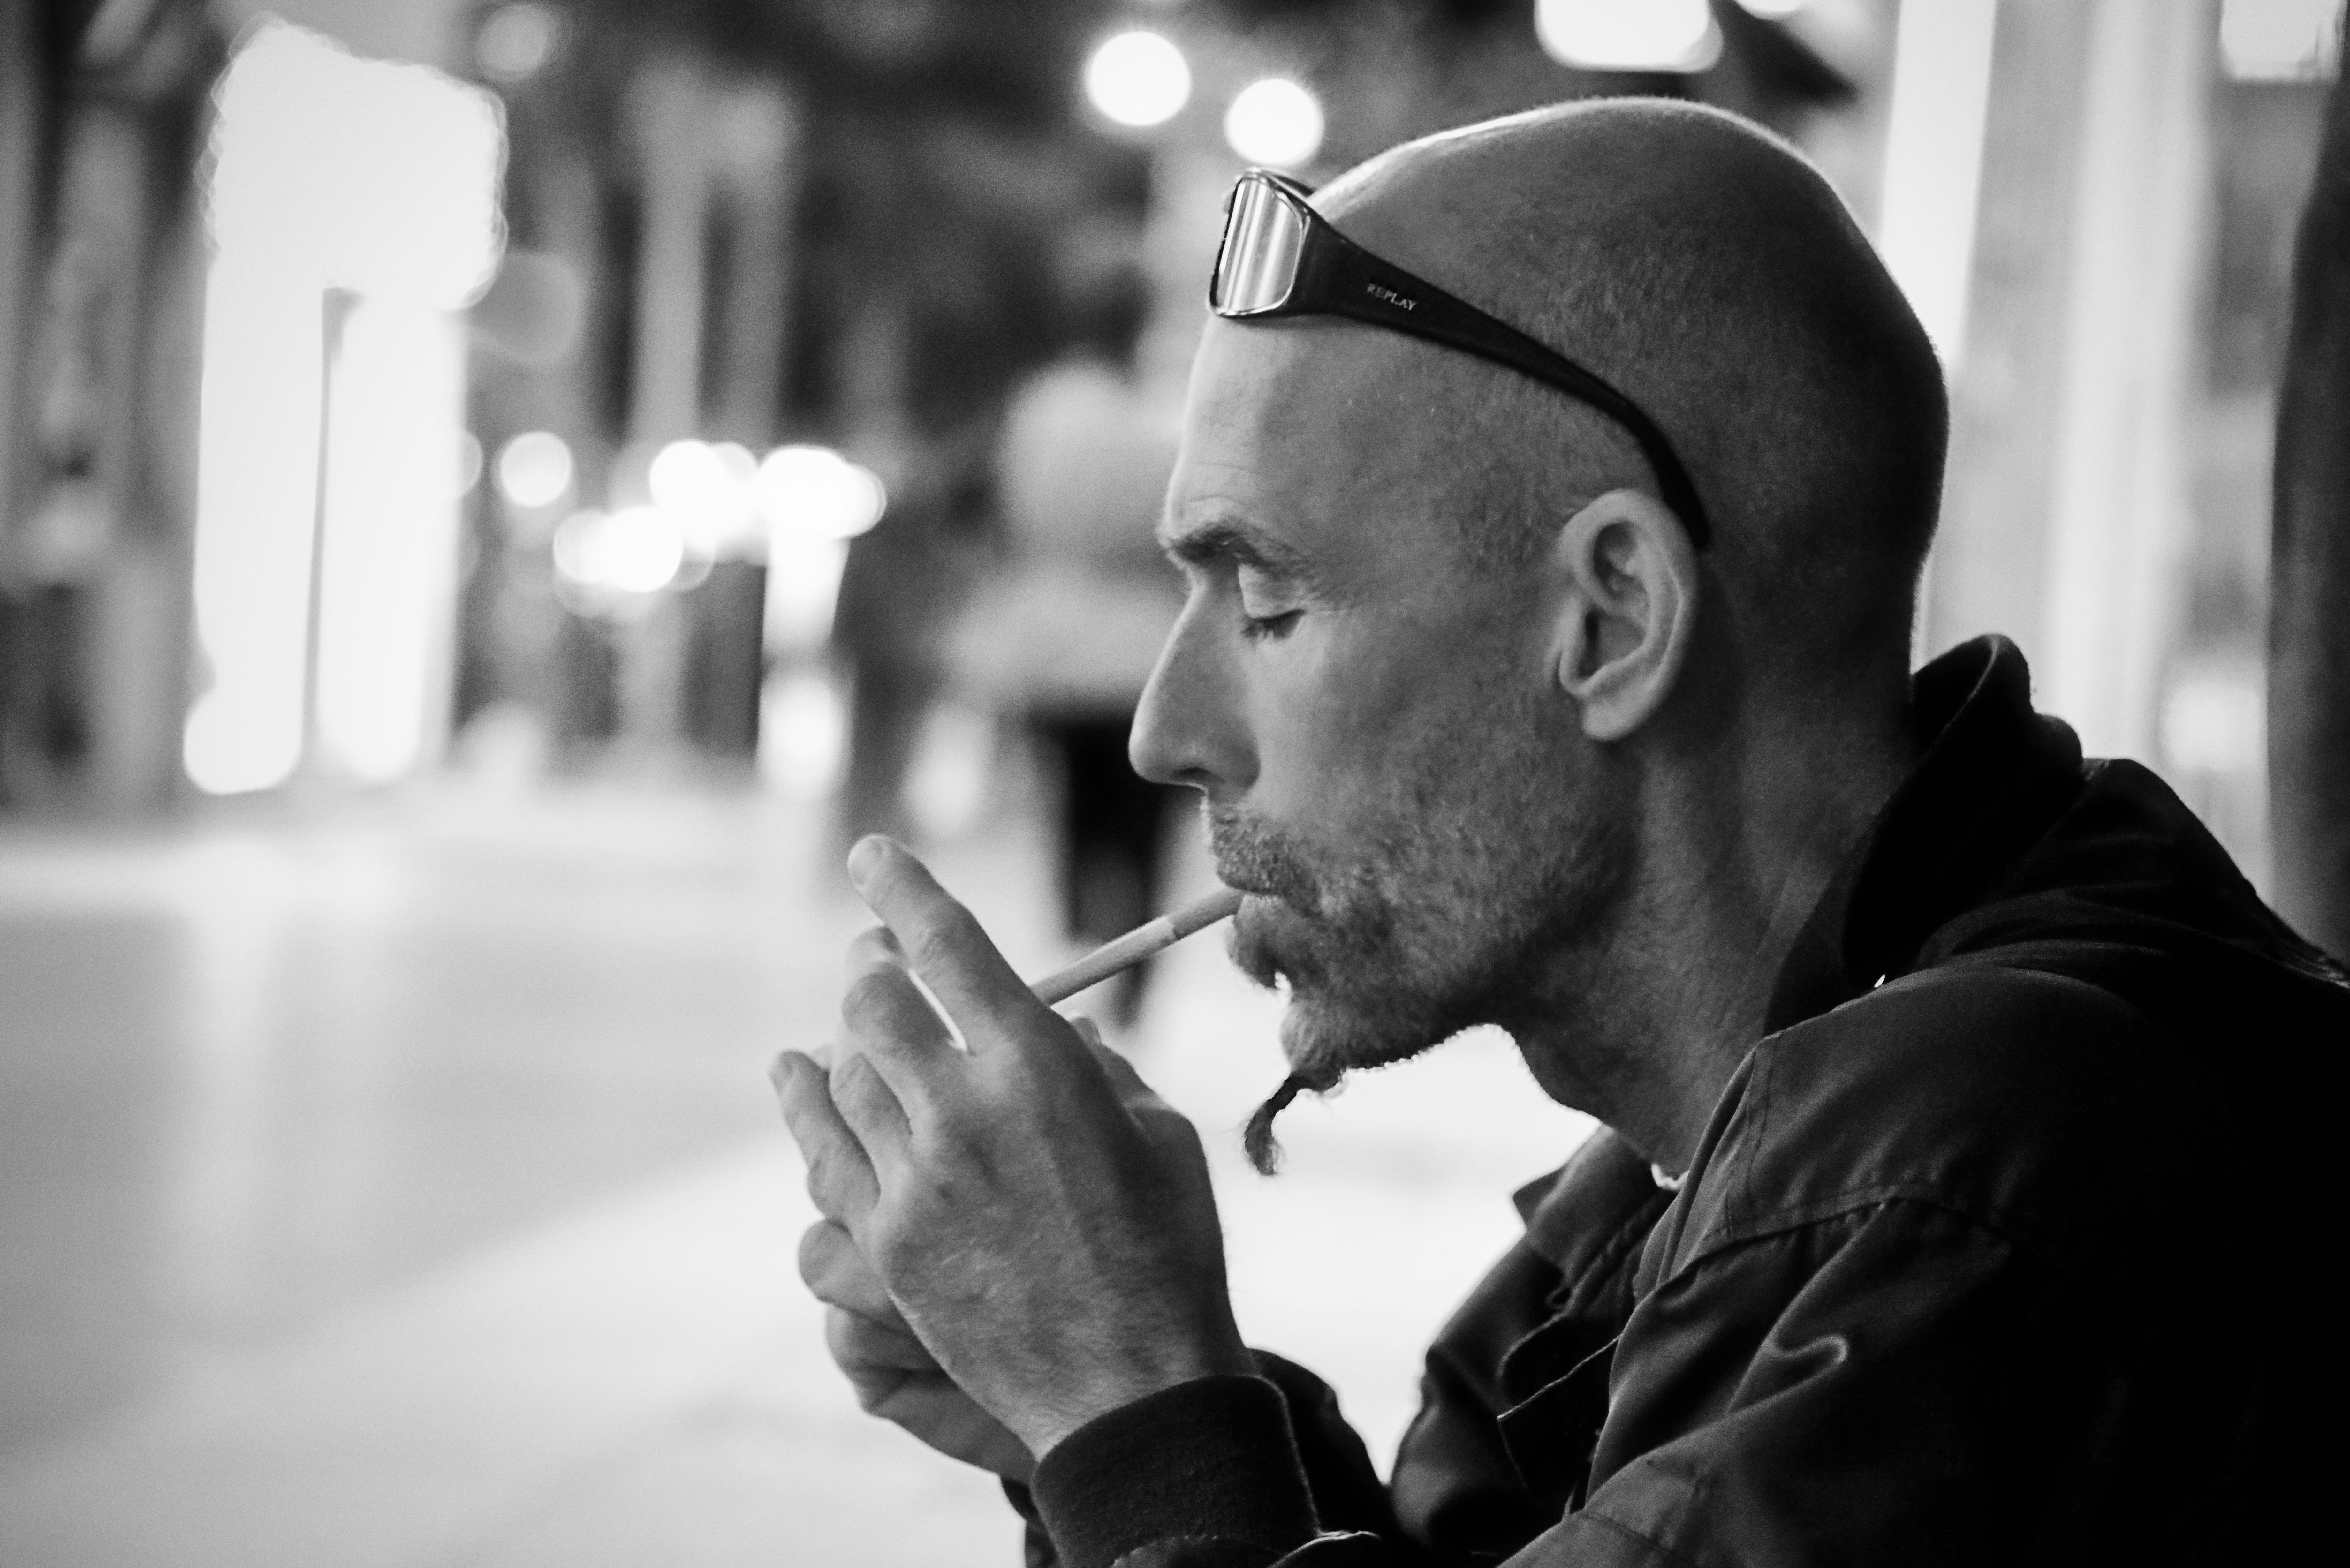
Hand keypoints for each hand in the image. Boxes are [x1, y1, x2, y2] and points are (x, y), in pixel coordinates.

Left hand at [773, 837, 1251, 1458]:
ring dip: (839, 1039)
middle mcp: (964, 1112)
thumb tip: (1054, 1022)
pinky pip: (825, 1159)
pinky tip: (800, 1085)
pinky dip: (810, 1111)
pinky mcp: (887, 1246)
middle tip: (873, 952)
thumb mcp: (1155, 1132)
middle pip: (876, 1004)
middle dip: (871, 963)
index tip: (872, 855)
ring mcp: (916, 1183)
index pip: (947, 945)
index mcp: (1039, 1067)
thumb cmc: (1169, 1249)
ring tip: (836, 1024)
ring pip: (841, 1078)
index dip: (902, 889)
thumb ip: (1097, 1067)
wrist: (1132, 1386)